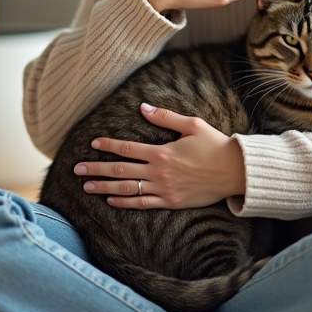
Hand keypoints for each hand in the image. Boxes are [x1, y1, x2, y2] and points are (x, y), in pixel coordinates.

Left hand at [74, 103, 246, 209]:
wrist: (235, 172)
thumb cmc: (215, 145)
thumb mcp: (192, 125)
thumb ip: (165, 117)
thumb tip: (143, 107)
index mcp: (162, 152)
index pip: (127, 148)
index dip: (108, 146)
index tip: (92, 144)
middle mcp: (158, 172)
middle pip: (120, 170)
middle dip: (96, 169)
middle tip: (77, 169)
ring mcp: (163, 189)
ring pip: (126, 189)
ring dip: (104, 187)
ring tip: (86, 187)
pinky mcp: (171, 202)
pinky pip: (142, 204)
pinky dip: (124, 203)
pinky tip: (110, 200)